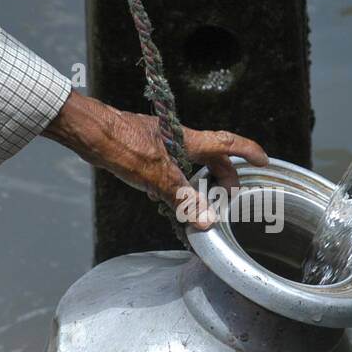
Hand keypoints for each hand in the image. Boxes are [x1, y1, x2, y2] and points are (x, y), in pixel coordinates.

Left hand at [42, 90, 268, 229]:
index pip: (227, 143)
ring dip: (198, 182)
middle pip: (211, 156)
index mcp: (187, 139)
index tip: (264, 161)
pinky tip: (164, 197)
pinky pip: (170, 168)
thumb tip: (206, 221)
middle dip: (224, 175)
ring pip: (189, 164)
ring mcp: (160, 144)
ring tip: (200, 202)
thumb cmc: (121, 144)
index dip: (248, 152)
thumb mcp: (155, 174)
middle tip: (231, 195)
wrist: (87, 131)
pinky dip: (175, 183)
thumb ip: (182, 197)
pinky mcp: (144, 152)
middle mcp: (177, 139)